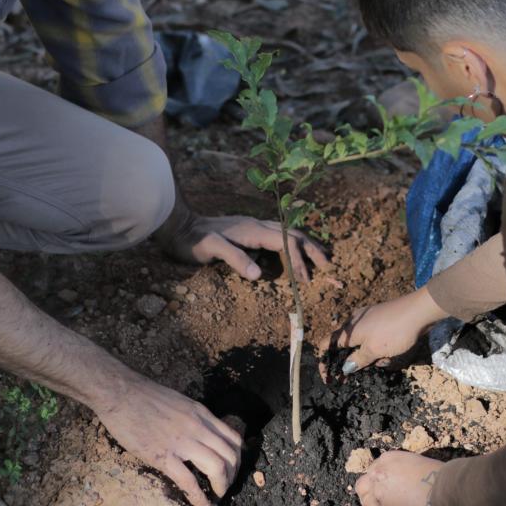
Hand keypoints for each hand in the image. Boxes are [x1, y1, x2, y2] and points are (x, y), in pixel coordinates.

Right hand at [95, 372, 241, 505]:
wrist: (120, 392)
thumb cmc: (143, 396)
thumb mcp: (179, 402)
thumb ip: (193, 418)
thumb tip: (198, 433)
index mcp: (201, 414)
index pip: (233, 438)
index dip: (237, 459)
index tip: (231, 469)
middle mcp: (198, 427)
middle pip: (230, 456)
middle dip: (232, 476)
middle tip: (224, 487)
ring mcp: (182, 441)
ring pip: (217, 468)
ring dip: (221, 487)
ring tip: (216, 497)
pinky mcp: (163, 455)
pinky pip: (188, 480)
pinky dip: (199, 497)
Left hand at [161, 213, 328, 281]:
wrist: (178, 226)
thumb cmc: (193, 240)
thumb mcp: (211, 249)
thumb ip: (235, 259)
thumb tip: (259, 274)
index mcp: (253, 229)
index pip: (286, 242)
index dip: (299, 260)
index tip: (305, 280)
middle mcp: (257, 225)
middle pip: (293, 233)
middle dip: (312, 249)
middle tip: (328, 266)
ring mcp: (253, 227)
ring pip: (287, 233)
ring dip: (305, 246)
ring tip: (319, 258)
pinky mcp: (248, 232)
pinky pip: (277, 236)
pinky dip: (292, 244)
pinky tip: (292, 253)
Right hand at [318, 289, 444, 373]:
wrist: (419, 311)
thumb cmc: (394, 331)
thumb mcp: (374, 350)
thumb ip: (358, 360)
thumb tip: (345, 367)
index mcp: (349, 329)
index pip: (326, 344)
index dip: (323, 362)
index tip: (329, 378)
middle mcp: (355, 323)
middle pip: (344, 346)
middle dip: (350, 363)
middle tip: (351, 379)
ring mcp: (370, 321)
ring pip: (363, 345)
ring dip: (370, 358)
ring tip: (384, 362)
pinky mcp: (383, 322)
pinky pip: (375, 340)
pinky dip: (380, 350)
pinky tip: (391, 355)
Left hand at [355, 451, 443, 505]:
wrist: (440, 486)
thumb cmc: (433, 473)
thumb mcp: (411, 462)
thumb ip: (396, 470)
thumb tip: (394, 482)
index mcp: (385, 459)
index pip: (372, 472)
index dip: (378, 482)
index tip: (386, 488)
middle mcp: (378, 474)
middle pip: (362, 486)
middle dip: (367, 493)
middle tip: (377, 500)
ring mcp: (380, 492)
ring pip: (367, 503)